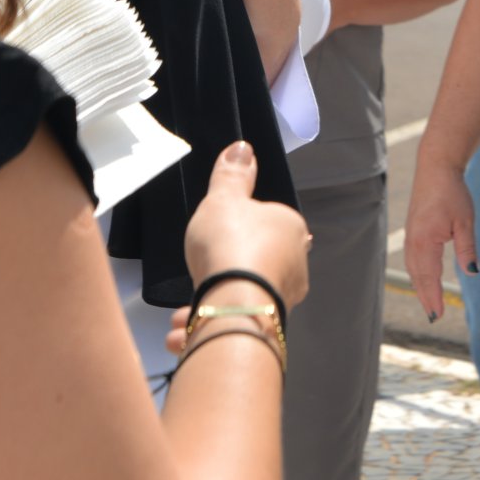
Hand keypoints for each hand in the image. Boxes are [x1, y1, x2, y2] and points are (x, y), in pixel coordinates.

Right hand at [182, 141, 311, 312]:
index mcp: (291, 229)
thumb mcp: (224, 200)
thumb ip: (232, 176)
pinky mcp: (266, 324)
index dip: (238, 230)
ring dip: (211, 305)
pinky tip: (184, 330)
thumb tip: (242, 148)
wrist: (235, 303)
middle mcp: (295, 264)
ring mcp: (283, 297)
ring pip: (242, 297)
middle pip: (255, 262)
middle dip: (223, 272)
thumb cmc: (232, 244)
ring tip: (184, 315)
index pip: (268, 223)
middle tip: (200, 273)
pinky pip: (234, 322)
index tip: (216, 238)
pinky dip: (209, 325)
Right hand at [404, 158, 477, 321]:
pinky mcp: (412, 231)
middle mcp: (413, 241)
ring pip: (413, 268)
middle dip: (426, 296)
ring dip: (421, 286)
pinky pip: (412, 259)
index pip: (429, 276)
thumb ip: (467, 248)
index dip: (433, 296)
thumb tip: (473, 272)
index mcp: (425, 241)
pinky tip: (424, 278)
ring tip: (429, 302)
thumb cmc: (452, 193)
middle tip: (434, 316)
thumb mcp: (465, 221)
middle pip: (418, 276)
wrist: (436, 168)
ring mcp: (410, 236)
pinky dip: (417, 273)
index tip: (438, 314)